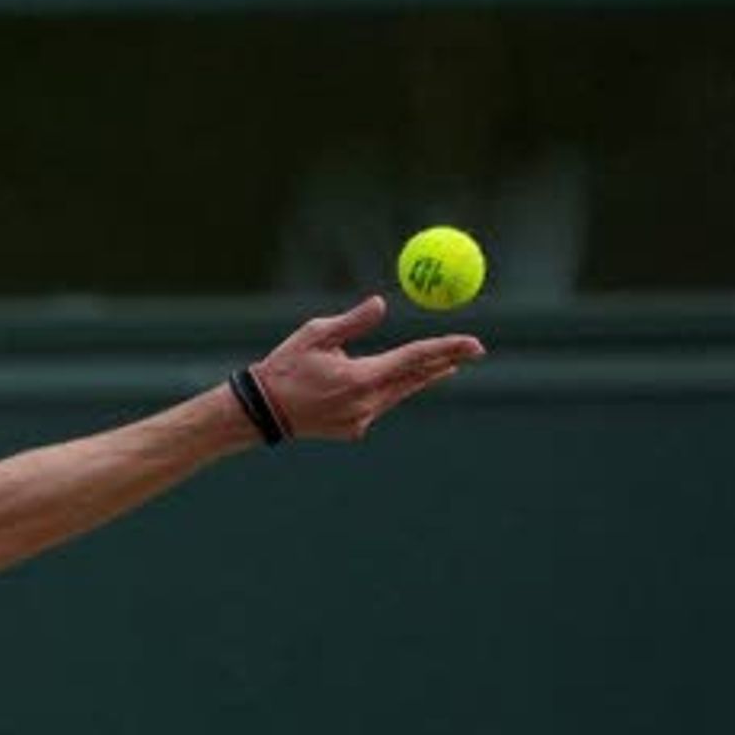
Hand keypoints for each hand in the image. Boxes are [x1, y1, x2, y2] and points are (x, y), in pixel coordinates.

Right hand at [247, 295, 482, 443]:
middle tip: (474, 351)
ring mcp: (361, 420)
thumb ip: (354, 321)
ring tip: (447, 367)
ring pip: (401, 393)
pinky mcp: (353, 431)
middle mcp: (367, 403)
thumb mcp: (316, 335)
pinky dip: (389, 391)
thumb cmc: (284, 368)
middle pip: (416, 378)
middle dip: (445, 362)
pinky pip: (381, 405)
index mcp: (362, 377)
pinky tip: (392, 383)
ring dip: (421, 377)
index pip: (416, 358)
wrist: (259, 413)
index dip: (449, 348)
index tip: (476, 343)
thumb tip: (382, 304)